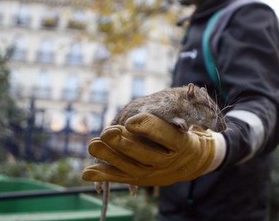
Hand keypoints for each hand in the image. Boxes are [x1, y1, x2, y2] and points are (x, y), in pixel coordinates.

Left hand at [82, 113, 226, 185]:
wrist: (192, 160)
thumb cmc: (185, 132)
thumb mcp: (191, 118)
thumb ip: (181, 111)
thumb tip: (185, 100)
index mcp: (182, 144)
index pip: (166, 135)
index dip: (148, 128)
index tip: (131, 121)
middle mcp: (168, 162)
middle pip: (145, 155)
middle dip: (124, 144)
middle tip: (106, 132)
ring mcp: (155, 174)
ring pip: (131, 168)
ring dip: (109, 157)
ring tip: (92, 144)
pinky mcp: (141, 179)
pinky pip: (121, 178)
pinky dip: (103, 176)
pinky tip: (86, 173)